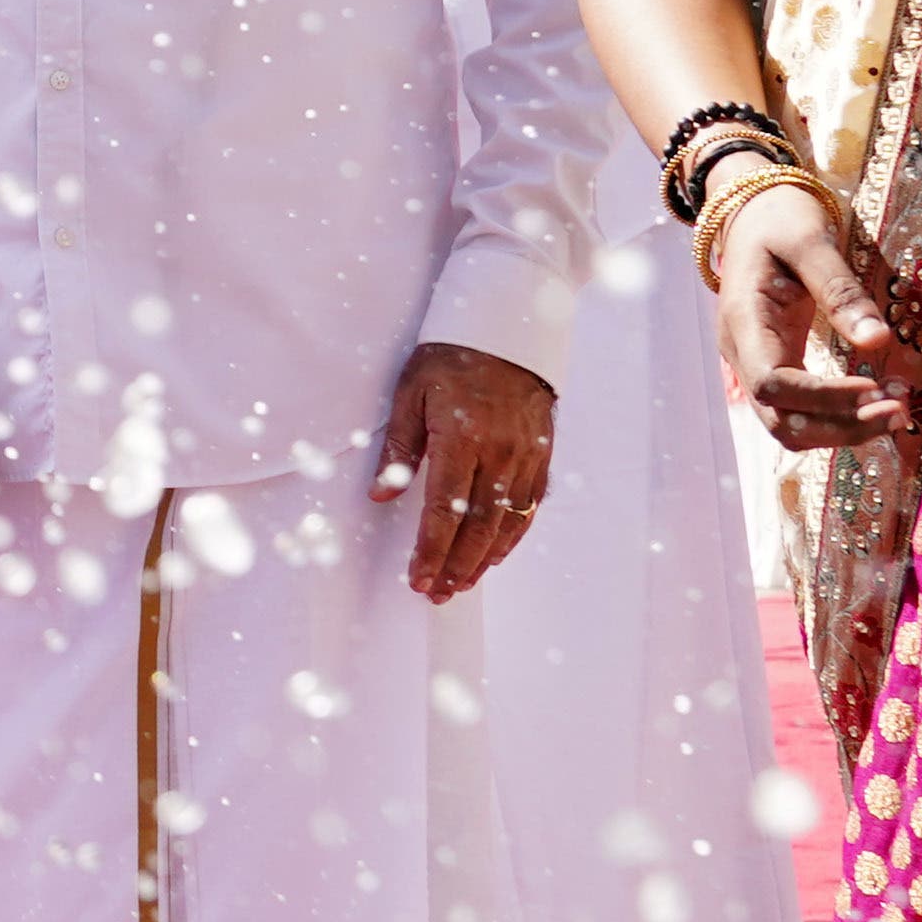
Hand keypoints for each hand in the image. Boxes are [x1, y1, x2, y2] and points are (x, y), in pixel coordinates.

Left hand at [371, 342, 555, 603]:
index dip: (431, 550)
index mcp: (461, 438)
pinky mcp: (542, 453)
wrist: (507, 326)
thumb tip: (380, 497)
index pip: (444, 510)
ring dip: (483, 560)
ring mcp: (526, 455)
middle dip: (455, 566)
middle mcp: (498, 453)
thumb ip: (398, 449)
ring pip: (507, 522)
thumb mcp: (410, 393)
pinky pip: (529, 505)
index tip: (417, 579)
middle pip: (478, 527)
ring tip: (461, 585)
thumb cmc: (448, 357)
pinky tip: (495, 555)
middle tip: (436, 594)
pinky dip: (512, 536)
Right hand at [699, 165, 921, 450]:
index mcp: (744, 320)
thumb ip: (840, 289)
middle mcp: (742, 353)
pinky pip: (799, 409)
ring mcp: (754, 363)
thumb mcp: (810, 241)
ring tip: (896, 412)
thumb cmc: (779, 218)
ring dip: (840, 430)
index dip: (823, 397)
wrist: (752, 212)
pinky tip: (875, 405)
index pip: (773, 383)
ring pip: (789, 424)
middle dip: (839, 427)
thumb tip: (878, 341)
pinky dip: (836, 418)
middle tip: (899, 412)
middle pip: (780, 419)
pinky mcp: (774, 364)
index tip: (875, 388)